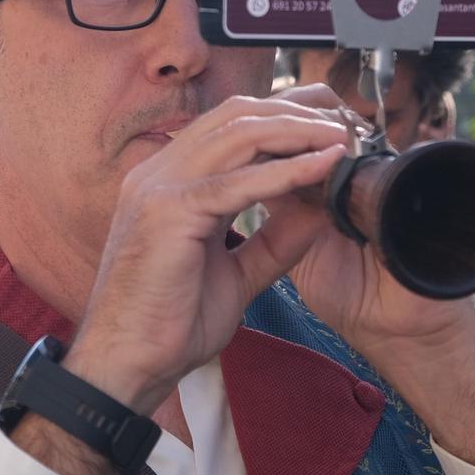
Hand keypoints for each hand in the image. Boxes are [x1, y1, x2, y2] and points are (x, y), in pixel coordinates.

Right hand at [66, 91, 353, 412]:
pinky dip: (287, 171)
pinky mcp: (168, 212)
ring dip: (297, 131)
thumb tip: (318, 210)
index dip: (283, 117)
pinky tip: (324, 166)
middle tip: (346, 120)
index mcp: (170, 181)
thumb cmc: (170, 324)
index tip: (330, 127)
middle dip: (296, 110)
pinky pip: (238, 182)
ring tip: (342, 137)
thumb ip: (274, 240)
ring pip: (238, 135)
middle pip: (236, 115)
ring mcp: (159, 187)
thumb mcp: (237, 273)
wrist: (128, 363)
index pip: (230, 126)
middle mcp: (159, 173)